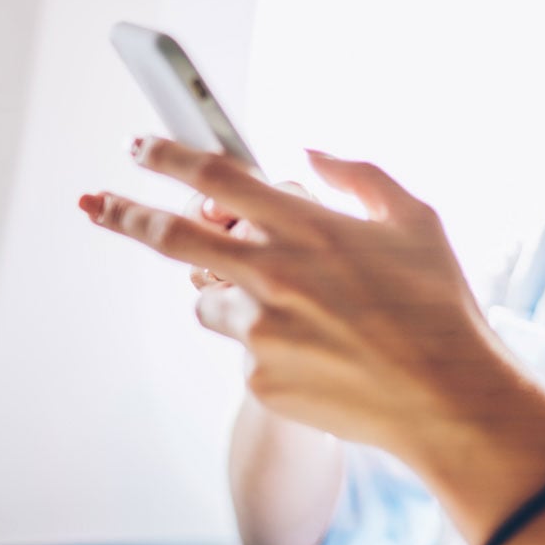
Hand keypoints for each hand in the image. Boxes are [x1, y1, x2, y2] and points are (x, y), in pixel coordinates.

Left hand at [77, 138, 514, 467]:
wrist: (446, 396)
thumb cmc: (439, 305)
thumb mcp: (416, 219)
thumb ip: (360, 176)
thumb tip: (312, 153)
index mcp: (309, 227)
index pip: (216, 177)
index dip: (168, 156)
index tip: (141, 148)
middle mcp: (274, 274)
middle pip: (172, 235)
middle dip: (126, 213)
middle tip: (98, 204)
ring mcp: (261, 330)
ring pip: (209, 299)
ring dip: (232, 292)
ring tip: (290, 307)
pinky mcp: (260, 377)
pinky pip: (243, 349)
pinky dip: (267, 342)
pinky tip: (319, 350)